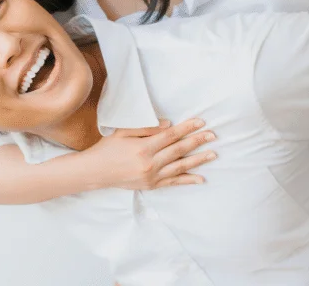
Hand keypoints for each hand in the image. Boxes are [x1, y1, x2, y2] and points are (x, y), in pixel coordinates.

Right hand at [88, 118, 216, 190]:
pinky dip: (188, 180)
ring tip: (213, 154)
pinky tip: (201, 178)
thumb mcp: (124, 132)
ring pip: (180, 167)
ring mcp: (152, 176)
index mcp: (144, 147)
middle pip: (179, 150)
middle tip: (213, 135)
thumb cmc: (109, 147)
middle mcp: (150, 163)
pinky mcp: (151, 186)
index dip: (187, 127)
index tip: (201, 122)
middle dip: (197, 141)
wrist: (95, 172)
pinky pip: (173, 183)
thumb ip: (147, 128)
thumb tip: (169, 124)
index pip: (171, 135)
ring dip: (198, 160)